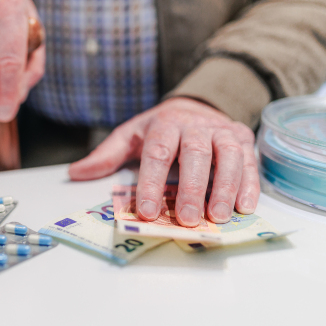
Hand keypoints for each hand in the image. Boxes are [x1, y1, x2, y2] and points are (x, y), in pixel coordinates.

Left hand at [68, 97, 259, 226]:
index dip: (152, 182)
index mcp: (164, 124)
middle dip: (192, 188)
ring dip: (225, 187)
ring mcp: (222, 131)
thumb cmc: (159, 129)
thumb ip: (106, 155)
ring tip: (217, 217)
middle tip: (187, 219)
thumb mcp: (129, 136)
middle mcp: (195, 125)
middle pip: (196, 153)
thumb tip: (74, 173)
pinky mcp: (243, 139)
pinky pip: (250, 161)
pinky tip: (244, 207)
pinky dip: (250, 184)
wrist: (193, 107)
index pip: (157, 152)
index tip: (148, 211)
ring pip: (228, 156)